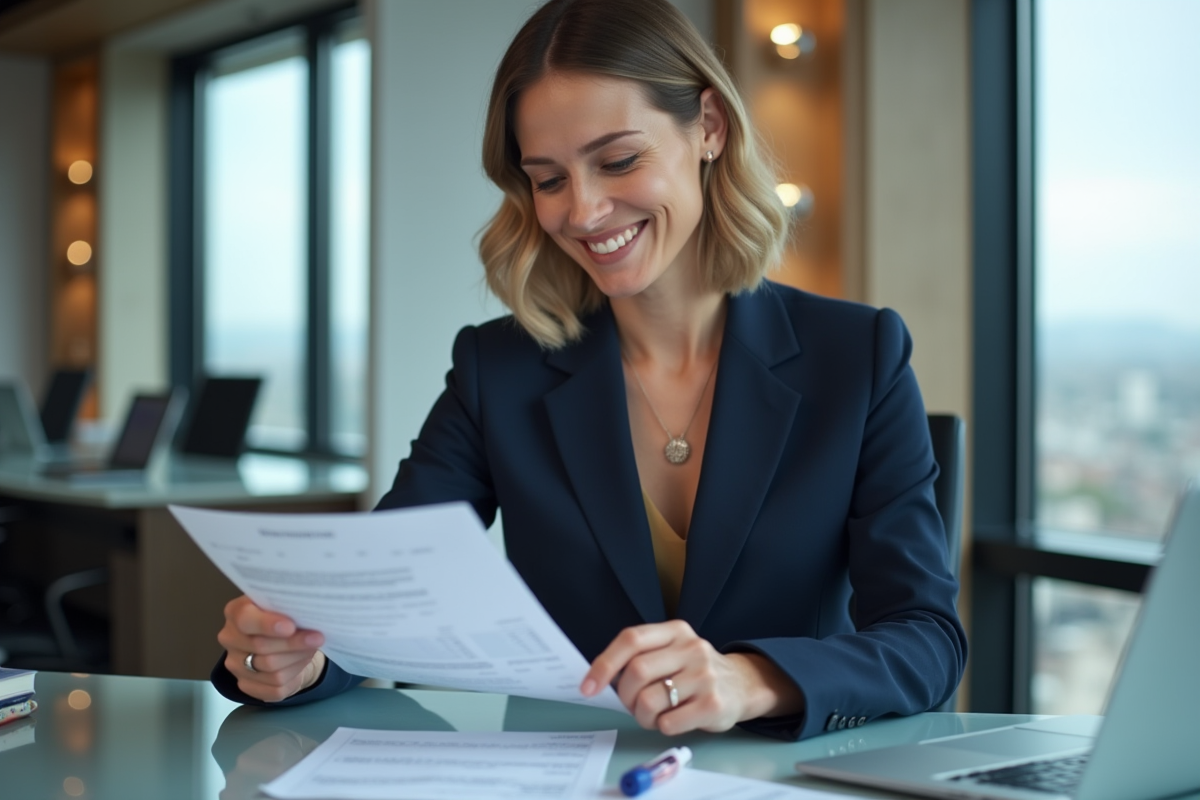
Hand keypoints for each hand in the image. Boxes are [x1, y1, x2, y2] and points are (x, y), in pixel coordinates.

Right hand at [217, 595, 326, 702]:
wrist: (283, 641)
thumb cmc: (284, 617)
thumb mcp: (284, 603)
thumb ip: (288, 606)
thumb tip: (306, 613)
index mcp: (236, 612)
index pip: (245, 619)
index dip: (268, 624)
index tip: (291, 627)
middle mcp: (230, 639)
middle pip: (261, 646)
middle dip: (293, 643)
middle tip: (317, 638)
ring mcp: (235, 665)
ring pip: (271, 670)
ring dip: (297, 659)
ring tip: (311, 649)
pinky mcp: (246, 685)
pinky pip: (274, 688)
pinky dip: (294, 676)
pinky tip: (301, 664)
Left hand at [579, 620, 804, 734]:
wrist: (743, 685)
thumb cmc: (695, 671)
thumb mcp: (673, 651)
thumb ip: (642, 657)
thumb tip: (599, 678)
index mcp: (675, 631)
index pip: (631, 639)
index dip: (604, 664)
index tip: (588, 686)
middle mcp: (692, 648)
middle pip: (636, 672)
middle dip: (624, 696)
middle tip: (632, 705)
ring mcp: (705, 676)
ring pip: (649, 701)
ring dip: (642, 716)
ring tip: (654, 715)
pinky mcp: (713, 704)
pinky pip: (669, 722)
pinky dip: (662, 726)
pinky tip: (674, 720)